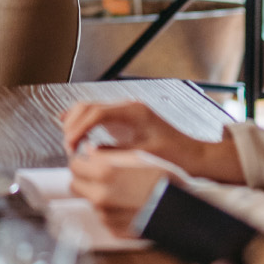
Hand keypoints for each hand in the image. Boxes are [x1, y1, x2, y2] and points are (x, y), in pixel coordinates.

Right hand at [60, 100, 242, 181]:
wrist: (196, 157)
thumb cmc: (177, 156)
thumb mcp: (145, 156)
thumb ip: (116, 153)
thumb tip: (90, 154)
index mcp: (133, 111)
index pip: (96, 112)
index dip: (79, 128)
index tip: (70, 145)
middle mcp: (128, 107)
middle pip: (89, 106)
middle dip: (73, 124)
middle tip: (67, 146)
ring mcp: (126, 112)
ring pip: (91, 109)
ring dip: (77, 123)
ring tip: (69, 143)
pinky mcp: (126, 120)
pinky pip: (99, 116)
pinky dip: (85, 124)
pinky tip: (77, 135)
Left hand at [67, 148, 173, 235]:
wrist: (180, 211)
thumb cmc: (163, 181)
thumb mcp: (137, 157)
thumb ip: (108, 153)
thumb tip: (90, 151)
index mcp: (104, 173)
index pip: (74, 165)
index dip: (81, 161)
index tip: (87, 161)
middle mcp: (100, 196)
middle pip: (75, 185)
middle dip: (84, 178)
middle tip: (98, 174)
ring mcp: (106, 216)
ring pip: (89, 200)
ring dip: (97, 194)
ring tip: (120, 190)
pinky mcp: (113, 230)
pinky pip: (102, 216)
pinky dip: (109, 210)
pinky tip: (126, 204)